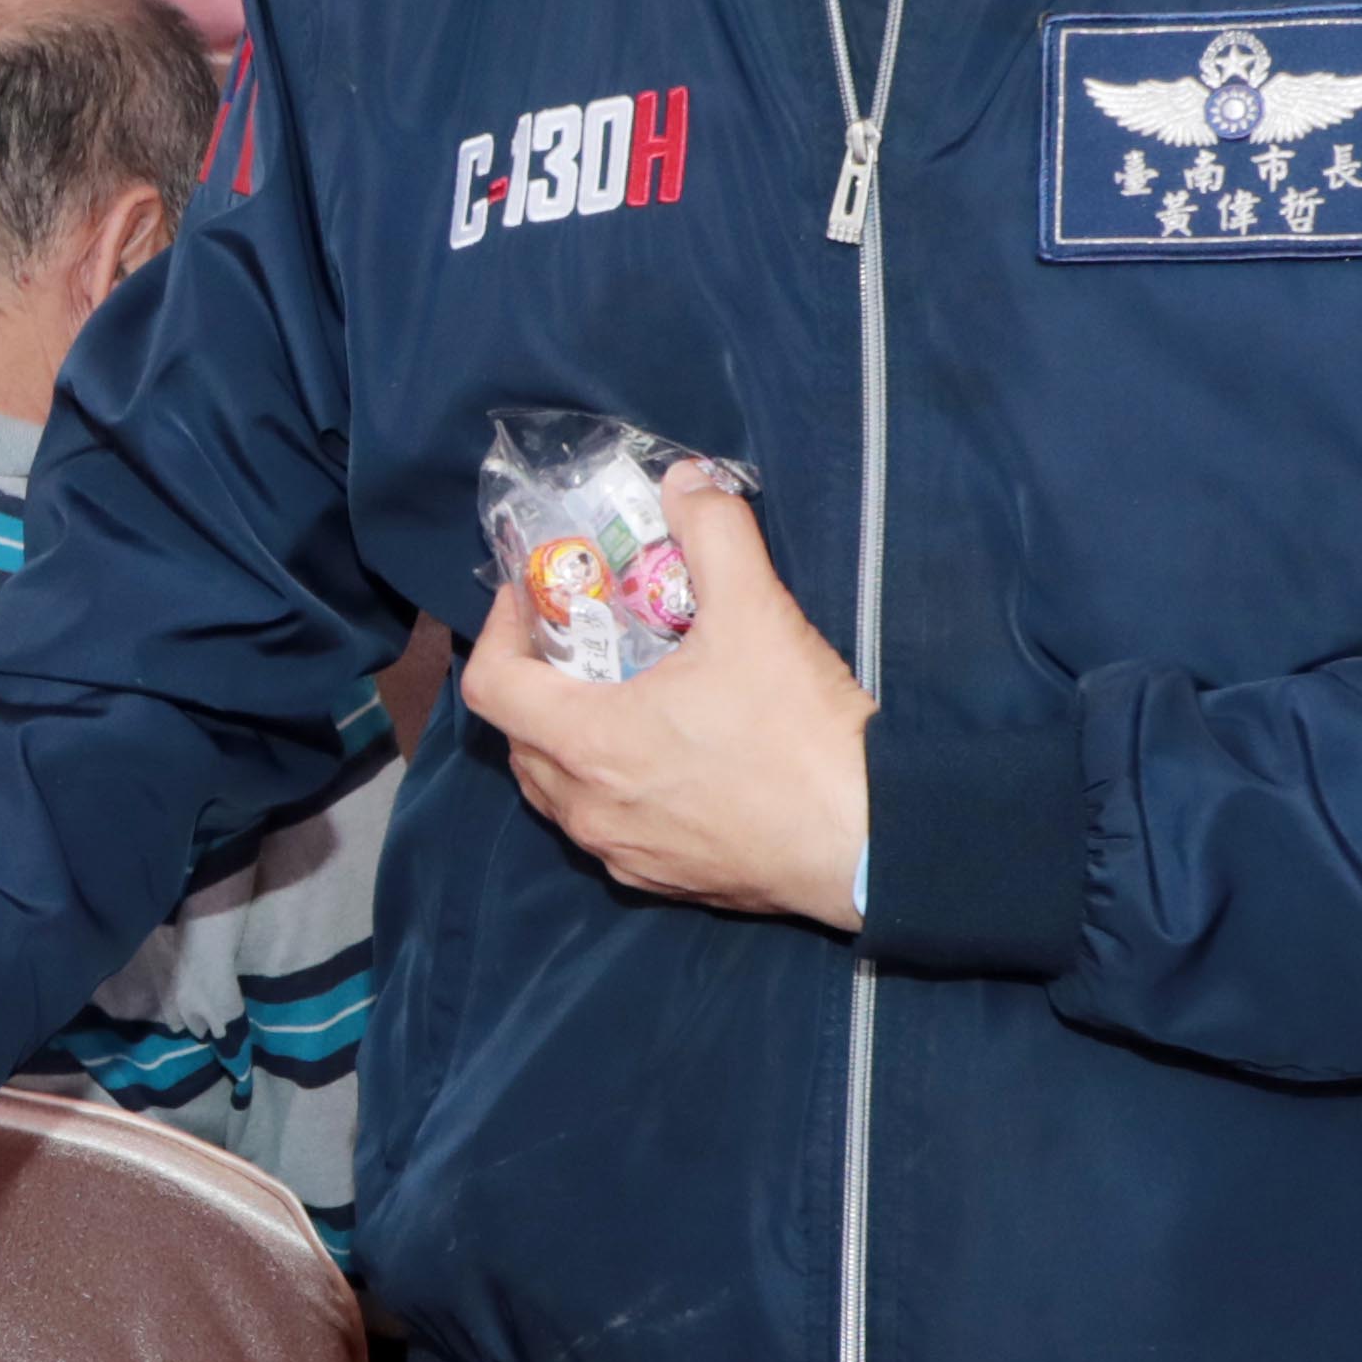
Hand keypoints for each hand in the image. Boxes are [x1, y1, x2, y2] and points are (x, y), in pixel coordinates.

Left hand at [458, 477, 871, 928]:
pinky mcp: (662, 881)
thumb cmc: (802, 737)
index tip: (531, 597)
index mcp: (589, 744)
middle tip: (579, 636)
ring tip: (620, 690)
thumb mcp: (758, 614)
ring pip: (558, 789)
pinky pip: (605, 827)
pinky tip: (664, 753)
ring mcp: (622, 853)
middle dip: (536, 680)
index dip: (499, 630)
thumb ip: (713, 534)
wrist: (870, 847)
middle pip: (519, 737)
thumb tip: (686, 480)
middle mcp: (588, 809)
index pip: (492, 686)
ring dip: (568, 736)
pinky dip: (610, 784)